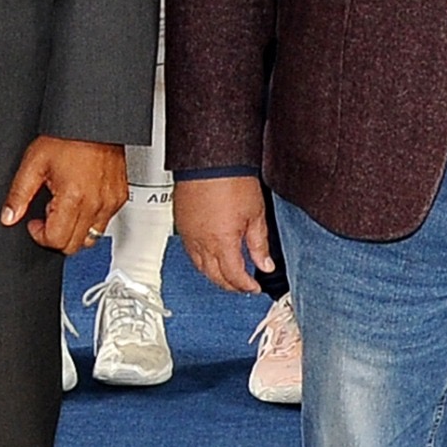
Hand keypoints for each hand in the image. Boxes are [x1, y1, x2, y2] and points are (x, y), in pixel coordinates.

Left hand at [0, 136, 128, 254]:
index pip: (56, 240)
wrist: (95, 121)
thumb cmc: (68, 136)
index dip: (39, 235)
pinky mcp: (120, 197)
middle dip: (57, 236)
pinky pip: (105, 222)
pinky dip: (91, 220)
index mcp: (73, 197)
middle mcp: (95, 203)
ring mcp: (110, 202)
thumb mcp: (34, 162)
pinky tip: (81, 201)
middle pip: (74, 246)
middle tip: (49, 214)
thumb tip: (8, 216)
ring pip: (92, 238)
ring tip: (65, 208)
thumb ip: (19, 194)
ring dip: (75, 231)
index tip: (35, 222)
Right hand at [175, 174, 274, 293]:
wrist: (210, 159)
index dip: (246, 286)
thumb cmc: (232, 180)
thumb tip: (265, 264)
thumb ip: (259, 244)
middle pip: (215, 276)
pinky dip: (201, 261)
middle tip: (242, 286)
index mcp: (222, 242)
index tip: (254, 287)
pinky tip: (210, 257)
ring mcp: (189, 234)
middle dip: (230, 285)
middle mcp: (202, 243)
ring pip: (200, 267)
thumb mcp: (255, 214)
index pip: (233, 277)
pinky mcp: (181, 225)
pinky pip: (190, 252)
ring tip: (228, 275)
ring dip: (214, 275)